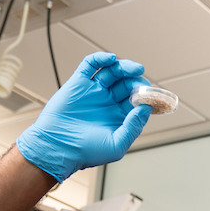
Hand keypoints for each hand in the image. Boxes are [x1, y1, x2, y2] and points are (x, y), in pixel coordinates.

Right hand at [16, 51, 151, 181]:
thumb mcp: (117, 145)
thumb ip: (133, 127)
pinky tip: (111, 58)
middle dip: (136, 81)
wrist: (57, 147)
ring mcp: (94, 91)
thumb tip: (145, 108)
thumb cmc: (85, 152)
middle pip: (127, 84)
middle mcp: (107, 102)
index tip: (152, 95)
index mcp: (119, 116)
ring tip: (134, 68)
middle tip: (141, 83)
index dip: (146, 96)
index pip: (137, 100)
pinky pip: (90, 65)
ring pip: (112, 72)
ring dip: (124, 67)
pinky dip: (101, 58)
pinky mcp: (78, 83)